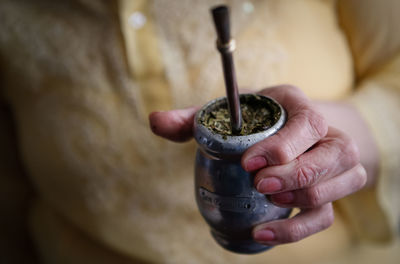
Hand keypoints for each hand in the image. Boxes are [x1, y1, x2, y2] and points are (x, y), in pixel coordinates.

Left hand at [149, 85, 366, 245]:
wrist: (288, 127)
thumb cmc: (256, 119)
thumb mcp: (229, 111)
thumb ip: (193, 118)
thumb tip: (154, 121)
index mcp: (299, 106)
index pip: (306, 124)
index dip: (282, 146)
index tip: (248, 164)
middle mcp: (327, 132)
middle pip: (331, 154)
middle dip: (295, 174)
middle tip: (259, 185)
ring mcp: (336, 163)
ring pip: (340, 184)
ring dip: (305, 197)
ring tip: (268, 200)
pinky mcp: (333, 190)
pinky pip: (328, 214)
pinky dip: (300, 229)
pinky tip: (265, 233)